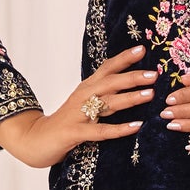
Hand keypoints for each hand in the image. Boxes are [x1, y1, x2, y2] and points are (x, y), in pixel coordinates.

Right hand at [0, 45, 155, 167]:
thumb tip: (130, 87)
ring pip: (107, 103)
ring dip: (130, 98)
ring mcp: (78, 114)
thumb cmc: (66, 122)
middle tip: (154, 74)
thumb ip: (104, 95)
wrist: (34, 140)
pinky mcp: (75, 133)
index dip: (124, 58)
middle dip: (132, 77)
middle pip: (110, 82)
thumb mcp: (85, 104)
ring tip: (150, 94)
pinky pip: (100, 130)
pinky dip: (118, 128)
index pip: (107, 68)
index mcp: (87, 88)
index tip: (143, 49)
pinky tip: (135, 126)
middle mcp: (83, 96)